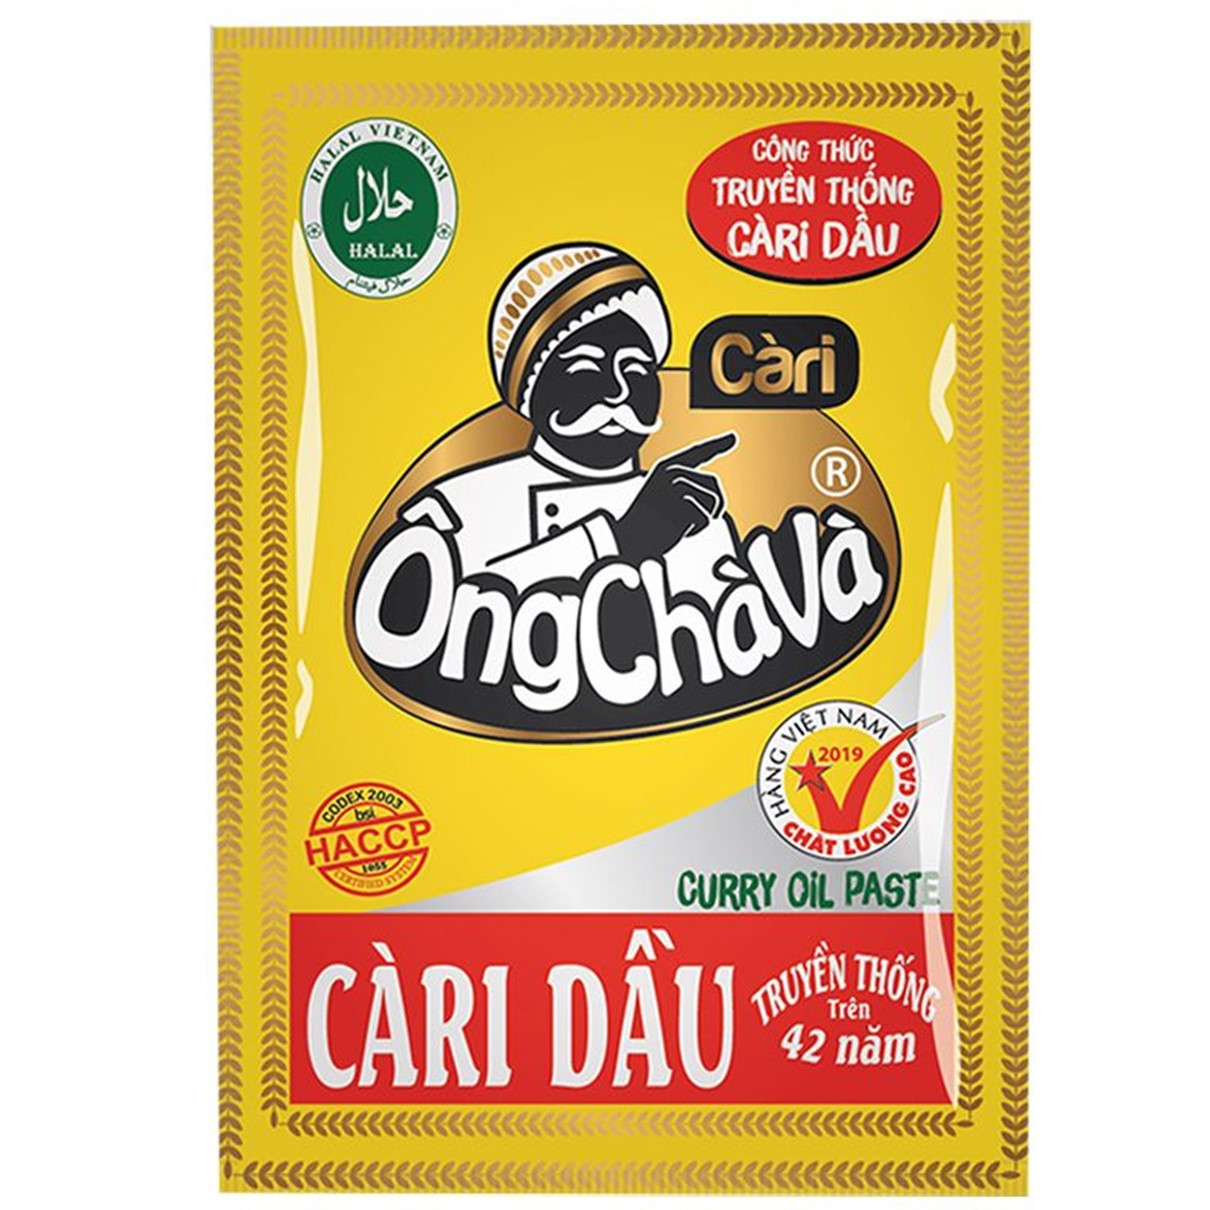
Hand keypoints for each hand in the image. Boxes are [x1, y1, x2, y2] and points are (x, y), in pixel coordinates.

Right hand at [613, 433, 736, 561]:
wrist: (629, 541)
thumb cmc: (649, 524)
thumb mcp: (667, 500)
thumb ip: (688, 491)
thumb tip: (715, 494)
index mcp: (667, 467)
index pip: (698, 452)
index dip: (717, 444)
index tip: (733, 437)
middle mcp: (673, 470)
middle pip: (714, 484)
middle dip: (712, 507)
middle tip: (690, 521)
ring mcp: (676, 484)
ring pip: (713, 502)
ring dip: (702, 520)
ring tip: (679, 524)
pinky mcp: (682, 501)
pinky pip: (706, 518)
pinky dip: (696, 530)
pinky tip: (677, 531)